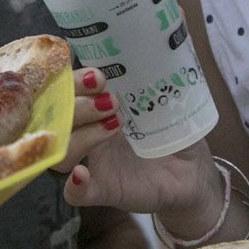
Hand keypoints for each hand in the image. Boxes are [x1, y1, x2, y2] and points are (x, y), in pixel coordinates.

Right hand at [58, 68, 219, 225]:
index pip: (67, 91)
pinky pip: (76, 194)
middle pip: (58, 119)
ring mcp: (95, 164)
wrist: (191, 174)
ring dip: (80, 136)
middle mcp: (89, 134)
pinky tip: (82, 174)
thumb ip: (160, 82)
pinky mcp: (104, 191)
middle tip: (111, 100)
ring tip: (113, 125)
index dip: (72, 82)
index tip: (97, 76)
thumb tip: (161, 55)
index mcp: (99, 108)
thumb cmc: (176, 133)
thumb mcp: (170, 102)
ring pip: (62, 153)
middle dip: (77, 105)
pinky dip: (75, 185)